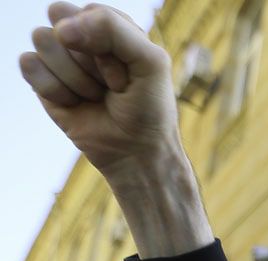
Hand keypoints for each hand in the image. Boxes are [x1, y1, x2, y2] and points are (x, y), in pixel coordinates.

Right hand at [20, 2, 212, 257]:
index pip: (91, 13)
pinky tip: (76, 103)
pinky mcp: (42, 80)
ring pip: (44, 40)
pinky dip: (55, 90)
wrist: (136, 152)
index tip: (128, 72)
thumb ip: (113, 29)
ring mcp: (60, 58)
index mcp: (111, 26)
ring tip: (96, 95)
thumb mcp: (149, 61)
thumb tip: (61, 28)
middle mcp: (83, 37)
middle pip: (61, 20)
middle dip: (88, 58)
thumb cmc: (149, 106)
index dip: (109, 46)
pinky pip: (29, 65)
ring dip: (75, 77)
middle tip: (112, 83)